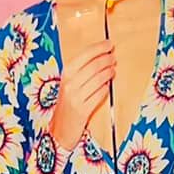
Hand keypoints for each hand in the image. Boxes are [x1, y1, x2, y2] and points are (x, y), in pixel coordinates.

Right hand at [49, 40, 116, 154]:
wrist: (60, 128)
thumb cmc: (67, 102)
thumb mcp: (69, 83)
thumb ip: (81, 70)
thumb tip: (101, 55)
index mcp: (65, 74)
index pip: (85, 55)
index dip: (99, 48)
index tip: (109, 44)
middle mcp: (69, 84)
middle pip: (94, 66)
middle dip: (107, 60)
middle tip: (113, 58)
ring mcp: (76, 97)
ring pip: (99, 79)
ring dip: (109, 73)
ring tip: (113, 70)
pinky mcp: (83, 110)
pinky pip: (100, 94)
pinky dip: (106, 88)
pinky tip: (107, 85)